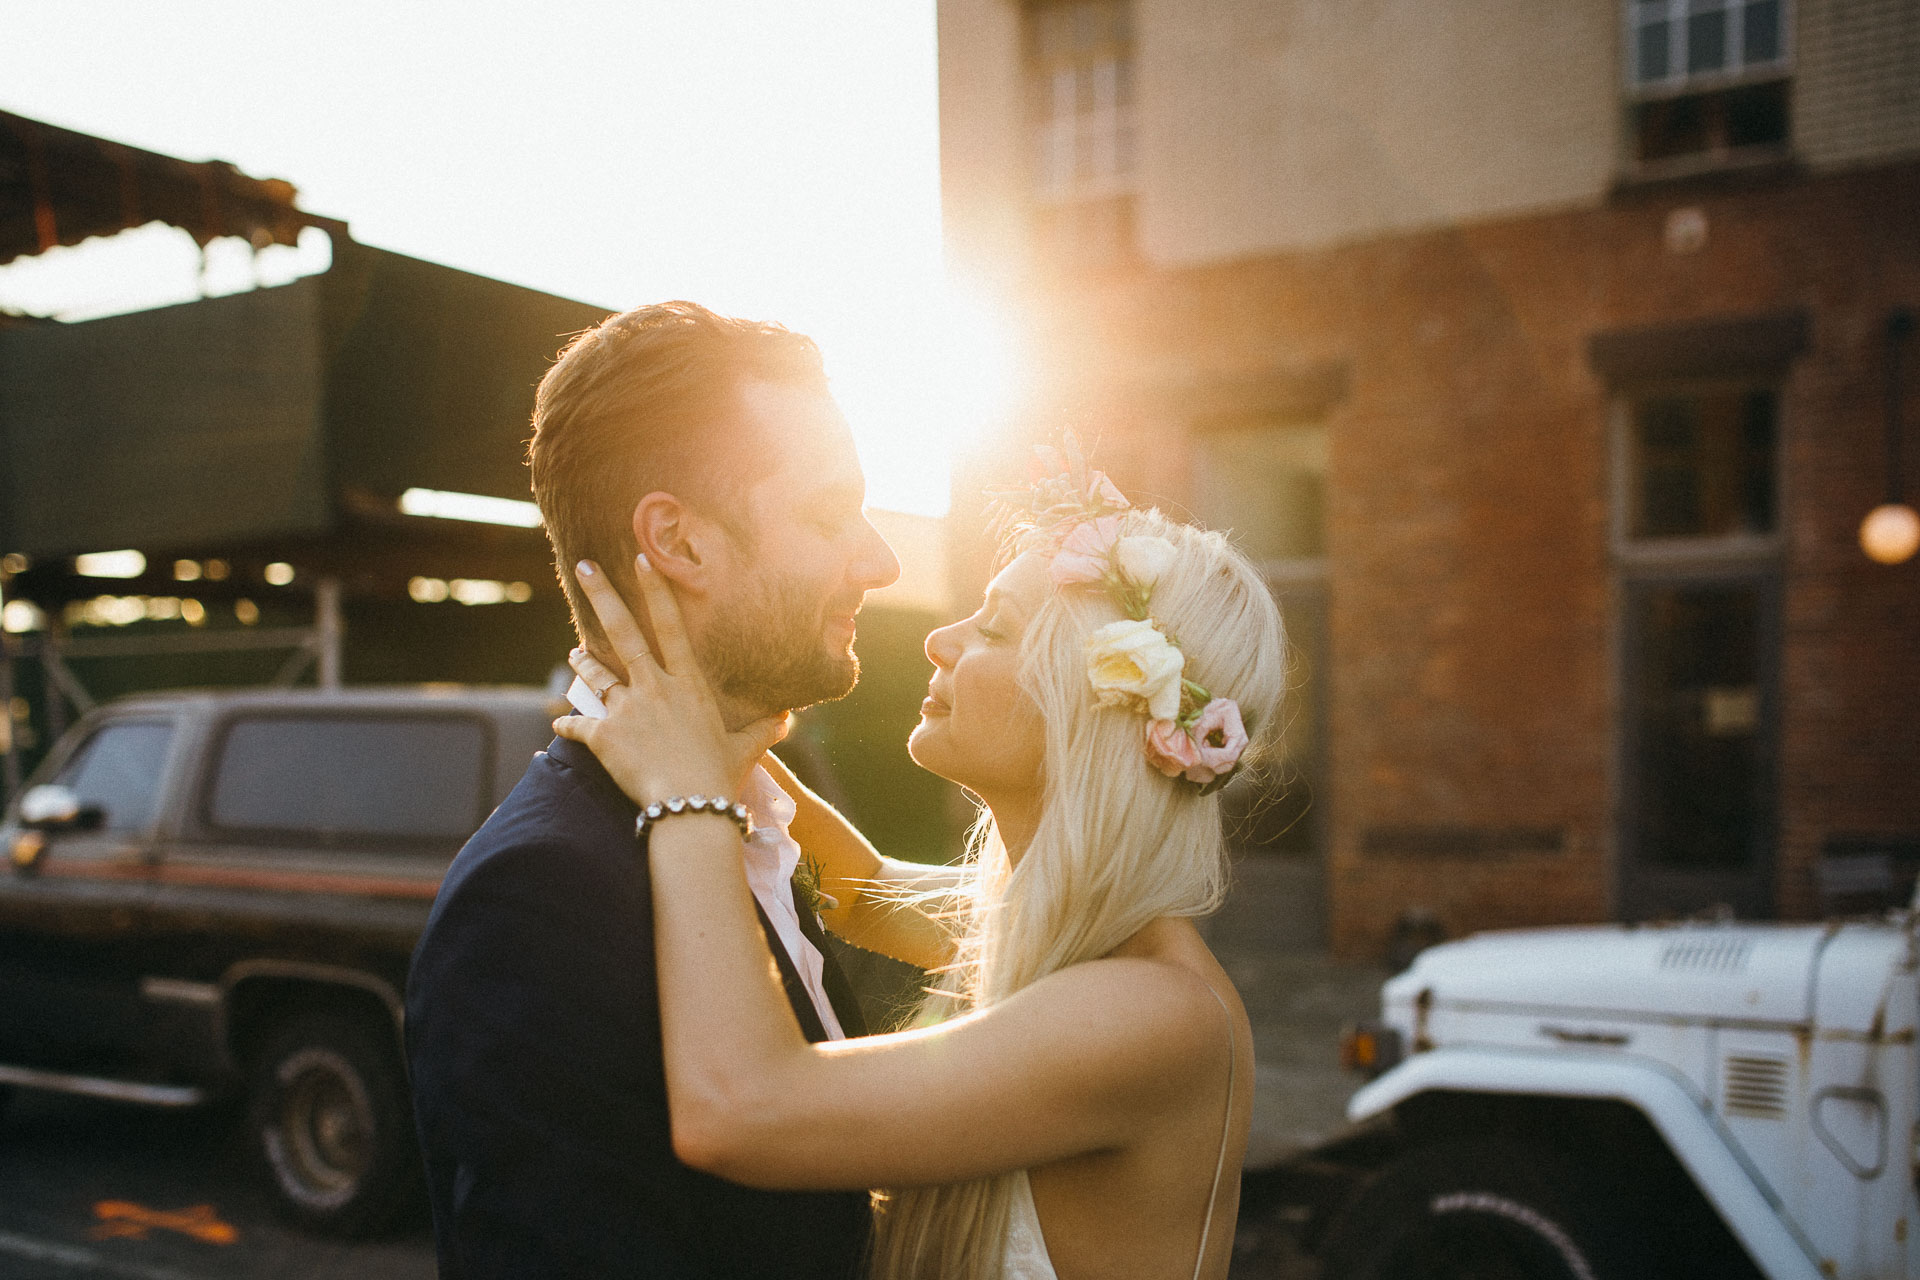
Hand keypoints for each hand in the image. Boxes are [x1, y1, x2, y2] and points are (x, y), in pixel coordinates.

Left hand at [552, 555, 789, 806]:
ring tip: (573, 653)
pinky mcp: (604, 736)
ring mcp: (626, 710)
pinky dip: (568, 724)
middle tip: (585, 567)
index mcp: (688, 685)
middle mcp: (654, 688)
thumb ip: (762, 730)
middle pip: (623, 633)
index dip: (656, 591)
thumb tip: (785, 720)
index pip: (670, 627)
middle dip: (603, 596)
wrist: (689, 805)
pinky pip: (579, 725)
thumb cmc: (719, 776)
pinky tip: (558, 723)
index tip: (642, 561)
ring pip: (597, 676)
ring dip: (583, 663)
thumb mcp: (746, 749)